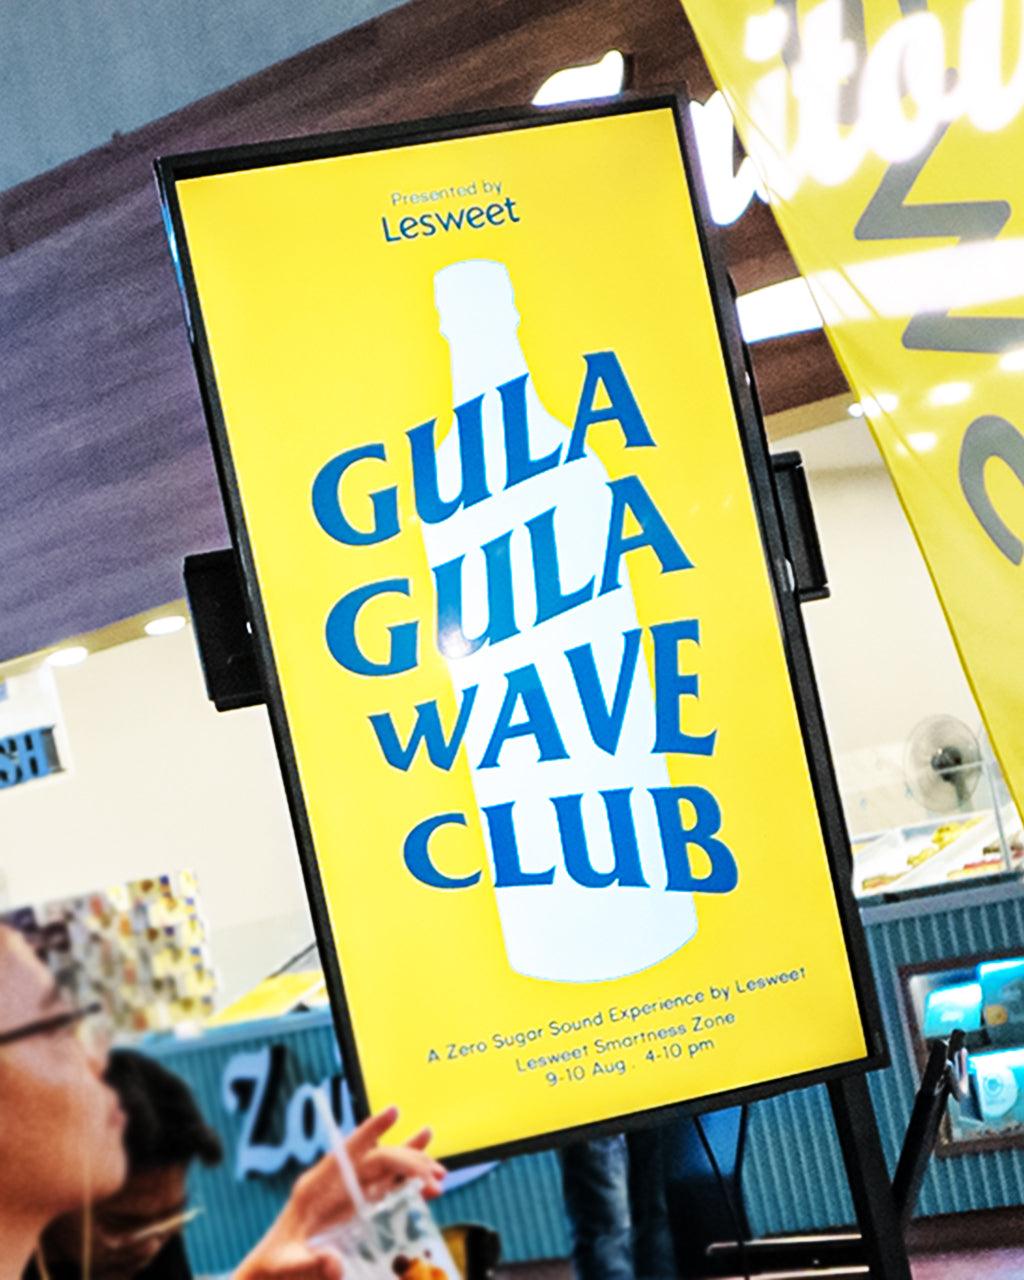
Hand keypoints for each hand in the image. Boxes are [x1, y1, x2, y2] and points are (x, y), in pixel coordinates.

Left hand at [235, 1107, 445, 1279]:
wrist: (270, 1277)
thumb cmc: (274, 1267)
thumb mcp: (287, 1267)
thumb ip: (310, 1264)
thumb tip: (335, 1264)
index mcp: (315, 1187)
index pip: (347, 1151)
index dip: (370, 1130)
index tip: (394, 1111)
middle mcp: (335, 1185)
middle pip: (376, 1162)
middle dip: (407, 1163)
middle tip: (435, 1177)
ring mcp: (348, 1197)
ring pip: (385, 1172)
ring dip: (413, 1169)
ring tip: (441, 1171)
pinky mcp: (357, 1212)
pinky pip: (387, 1191)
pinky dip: (408, 1186)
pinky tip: (428, 1185)